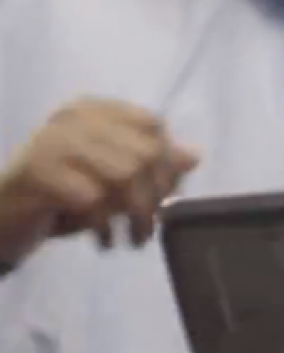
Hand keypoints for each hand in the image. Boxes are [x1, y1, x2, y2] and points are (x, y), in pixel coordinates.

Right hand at [0, 99, 198, 263]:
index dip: (168, 164)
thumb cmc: (61, 197)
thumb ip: (150, 165)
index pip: (153, 126)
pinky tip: (104, 241)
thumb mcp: (111, 180)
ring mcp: (54, 140)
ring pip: (125, 174)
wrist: (1, 219)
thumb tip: (194, 156)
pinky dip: (105, 226)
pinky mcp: (38, 171)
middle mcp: (76, 118)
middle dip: (156, 195)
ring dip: (136, 215)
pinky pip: (94, 199)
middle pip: (145, 152)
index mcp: (95, 110)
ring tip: (132, 239)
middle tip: (149, 226)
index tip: (166, 197)